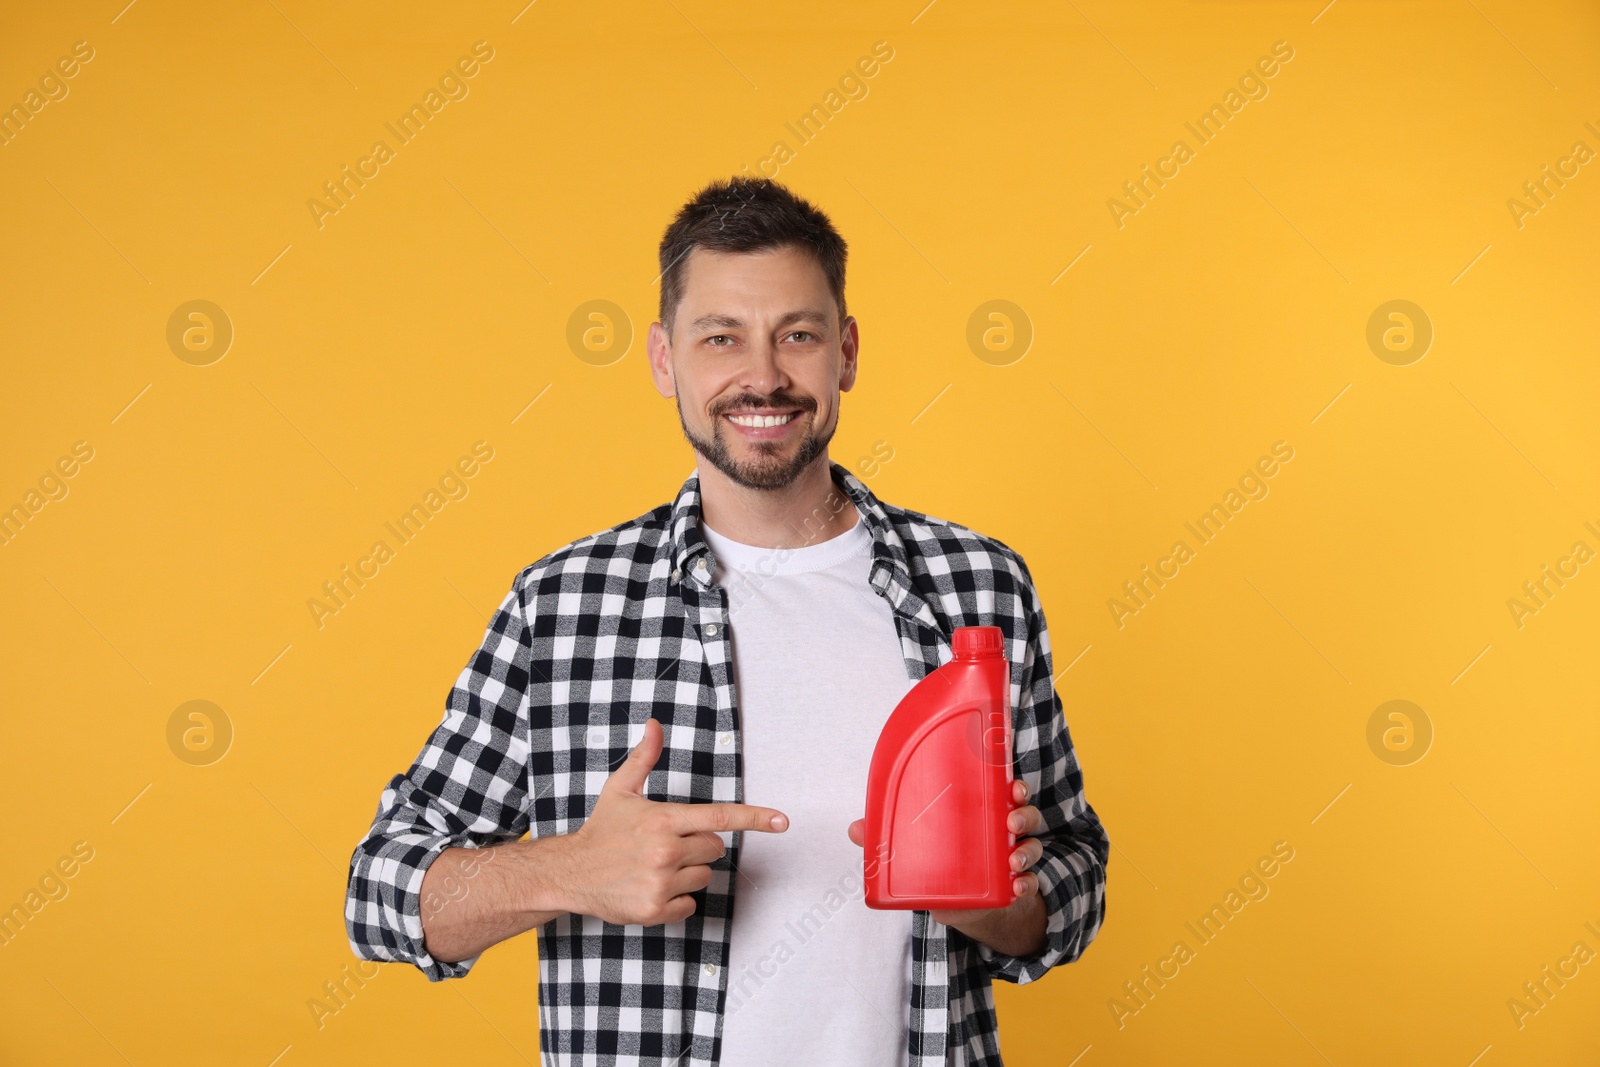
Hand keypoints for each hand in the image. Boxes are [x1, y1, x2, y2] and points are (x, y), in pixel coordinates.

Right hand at [567, 717, 789, 925]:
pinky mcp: (655, 910)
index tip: (781, 821)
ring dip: (686, 873)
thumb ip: (644, 758)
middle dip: (697, 846)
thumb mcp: (621, 790)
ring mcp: (661, 883)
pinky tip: (651, 887)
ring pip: (703, 877)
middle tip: (666, 845)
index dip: (754, 818)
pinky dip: (676, 900)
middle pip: (714, 849)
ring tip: (654, 867)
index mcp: (663, 820)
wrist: (570, 872)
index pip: (719, 817)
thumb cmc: (602, 830)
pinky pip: (689, 905)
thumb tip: (655, 725)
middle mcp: (665, 851)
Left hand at [846, 777, 1042, 928]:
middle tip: (1011, 820)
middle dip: (1022, 814)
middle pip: (1023, 815)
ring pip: (1032, 846)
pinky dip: (1028, 884)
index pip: (1003, 794)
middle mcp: (1004, 833)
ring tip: (1014, 859)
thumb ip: (889, 841)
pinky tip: (1019, 886)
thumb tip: (853, 829)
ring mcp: (1014, 859)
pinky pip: (1030, 883)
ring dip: (1027, 850)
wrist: (971, 909)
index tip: (1012, 786)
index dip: (1012, 787)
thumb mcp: (919, 853)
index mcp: (983, 816)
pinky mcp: (1017, 887)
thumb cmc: (945, 868)